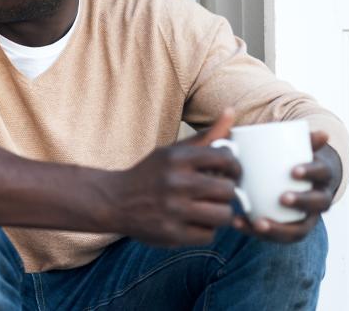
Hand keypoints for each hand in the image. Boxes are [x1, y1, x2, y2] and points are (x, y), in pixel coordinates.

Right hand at [105, 109, 240, 246]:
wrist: (114, 201)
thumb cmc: (151, 174)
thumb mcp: (173, 151)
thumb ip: (206, 136)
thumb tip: (232, 111)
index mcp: (177, 158)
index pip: (226, 159)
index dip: (234, 167)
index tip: (228, 172)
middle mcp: (175, 182)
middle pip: (228, 190)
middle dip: (226, 192)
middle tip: (216, 193)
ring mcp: (173, 210)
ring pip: (223, 215)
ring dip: (219, 213)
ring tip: (207, 208)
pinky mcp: (171, 233)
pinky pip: (209, 235)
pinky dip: (204, 230)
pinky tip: (192, 222)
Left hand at [232, 131, 339, 241]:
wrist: (292, 179)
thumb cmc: (288, 159)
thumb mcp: (292, 146)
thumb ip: (296, 136)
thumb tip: (319, 131)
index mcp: (320, 176)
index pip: (321, 173)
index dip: (310, 172)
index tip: (293, 170)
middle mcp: (318, 199)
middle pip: (317, 204)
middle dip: (302, 202)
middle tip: (282, 197)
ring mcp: (304, 218)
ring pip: (298, 229)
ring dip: (279, 228)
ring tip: (257, 222)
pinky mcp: (287, 230)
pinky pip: (276, 237)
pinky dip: (257, 232)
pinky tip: (238, 223)